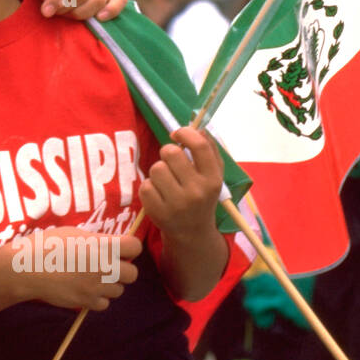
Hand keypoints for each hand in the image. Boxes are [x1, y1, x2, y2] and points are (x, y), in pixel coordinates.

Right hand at [11, 227, 140, 310]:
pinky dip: (97, 298)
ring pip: (118, 290)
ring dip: (109, 285)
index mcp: (102, 246)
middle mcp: (104, 267)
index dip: (129, 247)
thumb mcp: (73, 233)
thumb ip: (96, 240)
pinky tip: (84, 289)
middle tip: (107, 266)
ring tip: (90, 277)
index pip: (135, 246)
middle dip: (123, 270)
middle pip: (132, 274)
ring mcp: (96, 286)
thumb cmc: (47, 245)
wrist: (27, 268)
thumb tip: (110, 246)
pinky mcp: (87, 301)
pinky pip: (104, 303)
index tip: (120, 248)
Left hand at [138, 127, 223, 241]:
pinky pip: (145, 185)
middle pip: (170, 153)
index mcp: (213, 179)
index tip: (177, 133)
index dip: (185, 133)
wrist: (193, 233)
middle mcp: (197, 192)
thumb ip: (208, 149)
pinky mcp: (158, 213)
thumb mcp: (214, 175)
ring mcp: (177, 204)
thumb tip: (196, 127)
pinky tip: (159, 195)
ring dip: (158, 171)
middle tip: (172, 165)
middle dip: (168, 154)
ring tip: (167, 182)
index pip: (199, 146)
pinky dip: (149, 187)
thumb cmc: (202, 196)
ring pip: (156, 168)